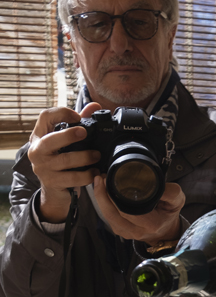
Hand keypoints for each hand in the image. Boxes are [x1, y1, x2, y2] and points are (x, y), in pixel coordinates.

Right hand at [27, 102, 102, 222]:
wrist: (54, 191)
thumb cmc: (61, 161)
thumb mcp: (66, 142)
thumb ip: (79, 123)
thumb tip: (95, 106)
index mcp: (39, 136)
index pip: (45, 116)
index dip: (62, 113)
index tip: (77, 116)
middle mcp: (37, 151)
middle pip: (50, 139)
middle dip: (69, 135)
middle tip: (85, 133)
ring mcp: (43, 168)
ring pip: (65, 160)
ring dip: (85, 157)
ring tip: (97, 155)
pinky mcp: (52, 182)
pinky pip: (73, 178)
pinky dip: (87, 175)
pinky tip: (95, 173)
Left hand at [91, 174, 184, 243]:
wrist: (166, 231)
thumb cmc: (169, 213)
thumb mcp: (177, 200)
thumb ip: (170, 192)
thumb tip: (153, 182)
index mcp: (151, 224)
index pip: (128, 211)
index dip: (115, 195)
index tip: (110, 179)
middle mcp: (138, 231)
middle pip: (113, 214)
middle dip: (103, 195)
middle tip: (100, 178)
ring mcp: (128, 233)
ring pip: (108, 217)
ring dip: (100, 199)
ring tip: (98, 182)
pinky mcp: (121, 232)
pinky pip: (108, 219)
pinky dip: (103, 205)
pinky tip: (102, 193)